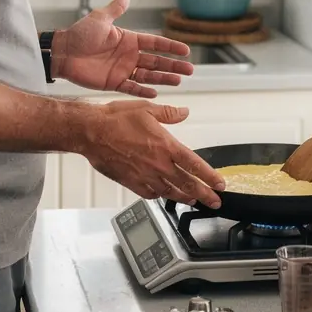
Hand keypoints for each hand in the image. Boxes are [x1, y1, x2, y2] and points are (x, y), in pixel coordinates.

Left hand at [50, 0, 193, 97]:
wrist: (62, 52)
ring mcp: (122, 70)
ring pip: (148, 76)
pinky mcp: (113, 83)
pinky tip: (156, 93)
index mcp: (128, 39)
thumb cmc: (80, 34)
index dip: (171, 47)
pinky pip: (132, 88)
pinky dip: (143, 91)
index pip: (155, 44)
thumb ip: (115, 9)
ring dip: (163, 78)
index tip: (186, 51)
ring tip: (179, 81)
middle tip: (190, 70)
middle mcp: (129, 55)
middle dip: (173, 66)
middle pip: (156, 61)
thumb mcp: (100, 19)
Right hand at [81, 99, 223, 208]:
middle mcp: (158, 163)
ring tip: (194, 201)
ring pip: (170, 192)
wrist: (91, 132)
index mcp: (165, 145)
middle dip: (204, 194)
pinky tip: (164, 195)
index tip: (219, 184)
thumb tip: (184, 112)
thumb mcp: (147, 109)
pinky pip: (150, 194)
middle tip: (214, 202)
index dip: (210, 176)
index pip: (194, 165)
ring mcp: (144, 175)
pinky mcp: (130, 182)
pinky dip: (160, 196)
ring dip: (184, 197)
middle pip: (187, 184)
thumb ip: (169, 113)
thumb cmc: (115, 119)